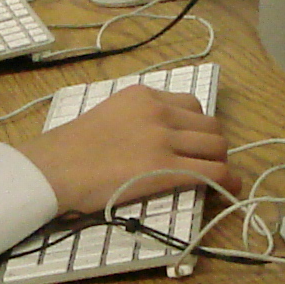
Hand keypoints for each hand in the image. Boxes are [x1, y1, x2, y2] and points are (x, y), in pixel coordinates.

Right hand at [22, 85, 239, 214]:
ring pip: (216, 145)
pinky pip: (212, 170)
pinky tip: (229, 188)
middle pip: (209, 124)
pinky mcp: (166, 168)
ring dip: (221, 161)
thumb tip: (155, 138)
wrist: (55, 168)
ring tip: (218, 175)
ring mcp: (164, 139)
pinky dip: (227, 180)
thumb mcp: (108, 114)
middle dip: (213, 143)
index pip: (190, 103)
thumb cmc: (70, 149)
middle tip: (206, 161)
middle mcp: (159, 111)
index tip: (193, 141)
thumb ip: (136, 118)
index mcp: (143, 95)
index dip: (196, 125)